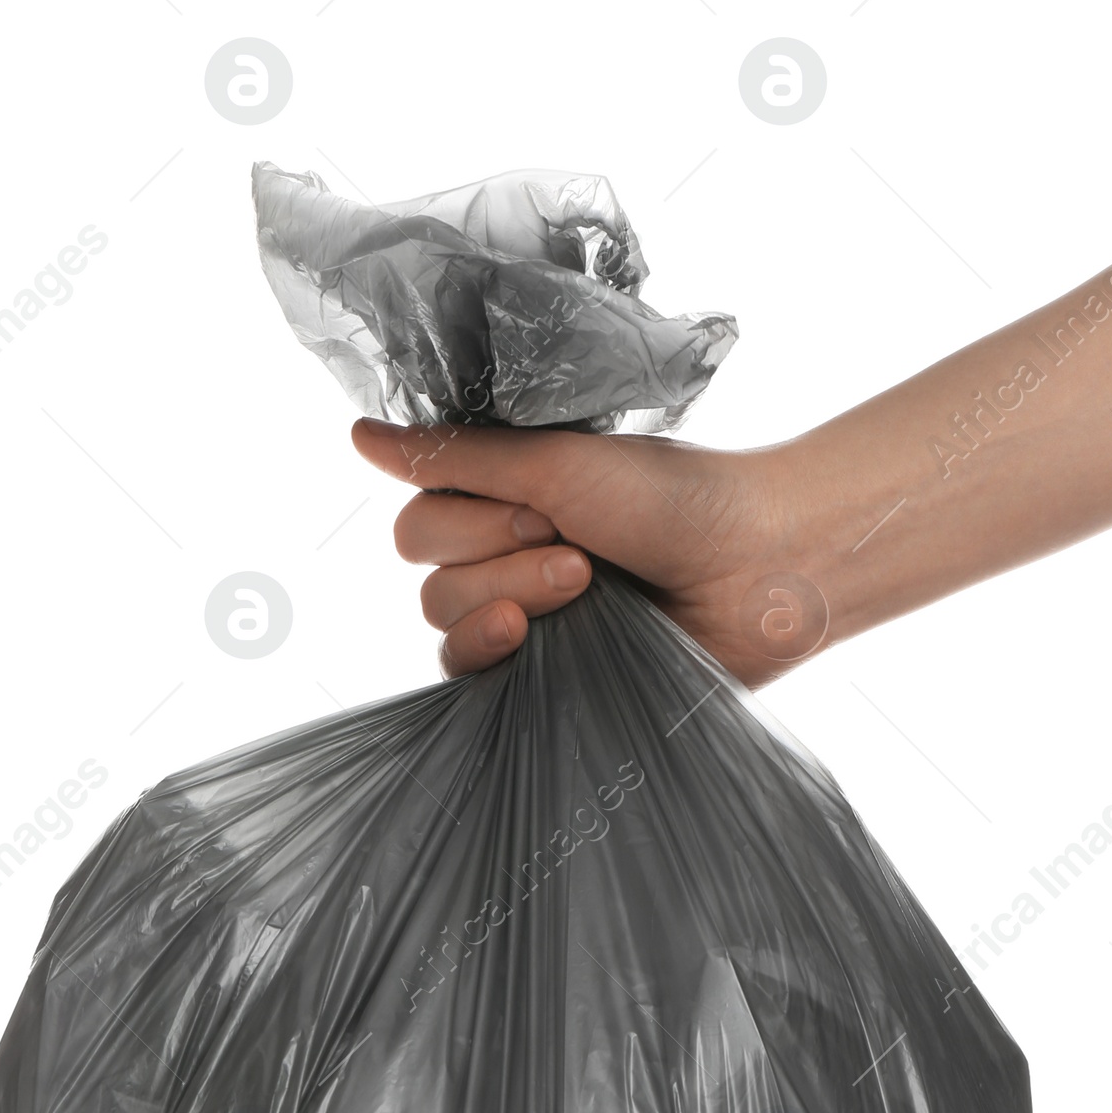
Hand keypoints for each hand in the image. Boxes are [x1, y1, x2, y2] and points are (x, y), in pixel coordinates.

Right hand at [351, 417, 802, 685]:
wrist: (753, 569)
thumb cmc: (672, 502)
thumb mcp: (555, 463)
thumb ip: (454, 457)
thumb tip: (358, 434)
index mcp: (505, 501)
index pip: (419, 521)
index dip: (473, 518)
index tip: (545, 506)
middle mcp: (503, 559)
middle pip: (427, 574)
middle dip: (501, 558)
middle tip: (580, 549)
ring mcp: (523, 620)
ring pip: (447, 622)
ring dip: (516, 597)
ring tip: (590, 585)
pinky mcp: (542, 676)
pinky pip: (469, 678)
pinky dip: (496, 653)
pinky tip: (541, 639)